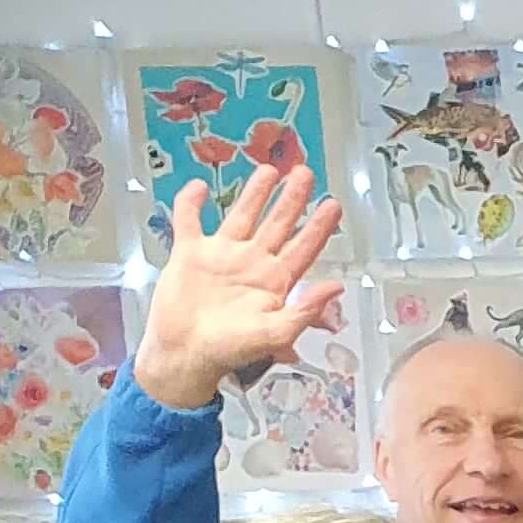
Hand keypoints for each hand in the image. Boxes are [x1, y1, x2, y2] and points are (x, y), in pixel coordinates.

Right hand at [133, 167, 344, 408]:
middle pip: (278, 224)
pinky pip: (189, 221)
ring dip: (255, 193)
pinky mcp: (189, 253)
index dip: (320, 226)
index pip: (304, 247)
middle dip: (292, 199)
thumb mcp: (275, 334)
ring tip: (269, 168)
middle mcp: (252, 263)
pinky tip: (197, 186)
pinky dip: (190, 203)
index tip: (334, 203)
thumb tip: (337, 286)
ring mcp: (221, 256)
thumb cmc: (231, 349)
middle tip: (305, 172)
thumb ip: (305, 311)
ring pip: (242, 215)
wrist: (184, 354)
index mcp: (276, 281)